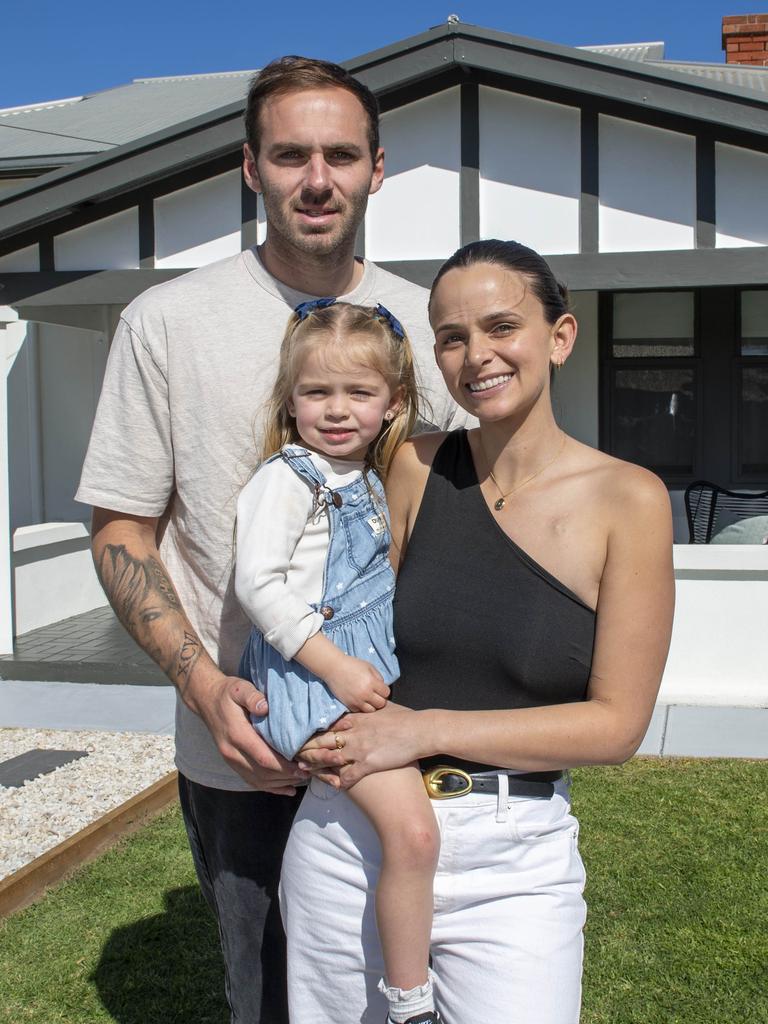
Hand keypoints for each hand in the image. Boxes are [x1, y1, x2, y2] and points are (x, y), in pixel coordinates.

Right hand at [183, 662, 308, 793]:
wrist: (206, 699)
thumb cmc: (227, 693)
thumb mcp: (240, 688)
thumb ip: (252, 697)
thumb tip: (266, 707)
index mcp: (237, 735)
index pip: (263, 758)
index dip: (284, 766)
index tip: (302, 766)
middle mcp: (232, 752)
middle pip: (262, 773)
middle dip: (286, 776)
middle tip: (307, 773)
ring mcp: (230, 760)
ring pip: (257, 780)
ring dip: (280, 783)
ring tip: (301, 779)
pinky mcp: (232, 762)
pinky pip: (251, 780)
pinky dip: (269, 788)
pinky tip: (286, 789)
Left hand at [298, 703, 422, 788]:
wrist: (420, 731)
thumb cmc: (405, 717)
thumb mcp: (382, 708)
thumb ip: (368, 708)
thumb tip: (364, 705)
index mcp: (355, 719)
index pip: (327, 725)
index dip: (312, 731)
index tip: (301, 735)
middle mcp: (353, 733)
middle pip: (323, 741)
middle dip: (306, 748)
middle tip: (294, 753)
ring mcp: (359, 749)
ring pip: (330, 758)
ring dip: (315, 765)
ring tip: (304, 769)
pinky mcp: (368, 764)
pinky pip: (348, 775)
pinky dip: (338, 782)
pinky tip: (332, 786)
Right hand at [325, 655, 390, 712]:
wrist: (334, 668)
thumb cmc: (351, 665)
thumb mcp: (369, 666)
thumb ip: (378, 677)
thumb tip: (382, 687)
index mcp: (372, 682)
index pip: (386, 693)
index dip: (384, 690)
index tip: (380, 688)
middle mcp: (365, 693)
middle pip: (381, 704)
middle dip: (380, 699)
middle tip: (375, 694)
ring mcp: (356, 700)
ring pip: (371, 710)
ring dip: (371, 705)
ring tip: (367, 698)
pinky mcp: (349, 705)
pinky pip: (359, 711)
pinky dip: (360, 706)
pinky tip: (358, 699)